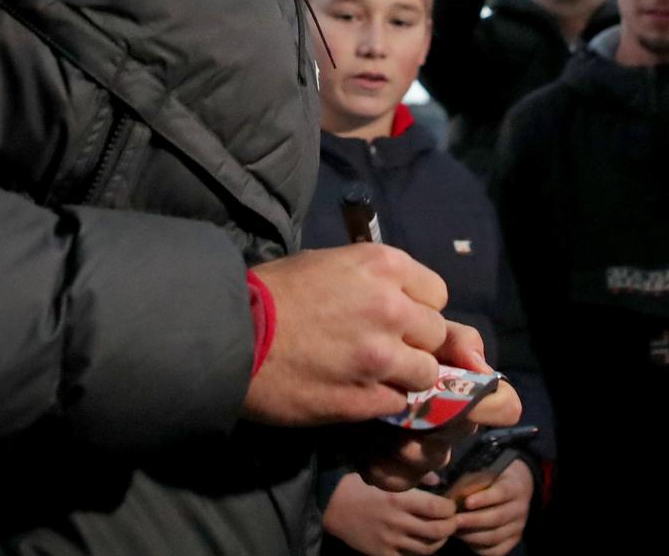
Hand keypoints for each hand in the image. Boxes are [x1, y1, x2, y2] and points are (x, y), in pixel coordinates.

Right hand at [244, 245, 447, 425]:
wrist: (231, 337)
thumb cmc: (272, 293)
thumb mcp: (328, 264)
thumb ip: (373, 282)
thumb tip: (400, 301)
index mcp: (384, 266)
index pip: (437, 293)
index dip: (418, 308)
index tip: (398, 317)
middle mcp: (393, 308)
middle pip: (436, 333)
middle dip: (414, 342)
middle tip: (383, 348)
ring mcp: (383, 357)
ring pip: (426, 373)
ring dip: (405, 376)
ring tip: (373, 375)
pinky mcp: (368, 399)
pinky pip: (399, 403)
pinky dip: (383, 402)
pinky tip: (356, 394)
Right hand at [323, 473, 457, 555]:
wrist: (332, 506)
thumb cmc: (361, 486)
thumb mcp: (387, 477)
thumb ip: (415, 479)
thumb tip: (439, 481)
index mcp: (400, 500)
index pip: (438, 508)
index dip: (450, 509)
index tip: (451, 505)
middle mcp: (398, 522)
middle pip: (438, 531)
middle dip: (451, 527)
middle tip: (452, 521)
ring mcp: (391, 541)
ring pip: (427, 549)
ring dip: (439, 541)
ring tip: (440, 534)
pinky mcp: (383, 554)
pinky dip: (420, 553)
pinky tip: (421, 544)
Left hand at [359, 321, 522, 491]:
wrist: (350, 370)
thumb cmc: (394, 351)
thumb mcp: (424, 334)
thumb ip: (457, 340)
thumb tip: (480, 366)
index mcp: (469, 396)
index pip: (503, 406)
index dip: (490, 405)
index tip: (464, 396)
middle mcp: (453, 428)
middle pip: (461, 433)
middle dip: (437, 415)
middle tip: (408, 398)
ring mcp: (426, 455)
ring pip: (430, 459)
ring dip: (403, 439)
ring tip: (379, 419)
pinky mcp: (396, 474)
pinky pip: (396, 478)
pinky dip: (377, 461)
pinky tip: (366, 442)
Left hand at [454, 459, 534, 555]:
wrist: (514, 488)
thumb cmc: (492, 478)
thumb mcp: (486, 473)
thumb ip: (473, 483)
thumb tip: (455, 496)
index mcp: (516, 487)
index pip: (502, 493)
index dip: (484, 498)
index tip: (466, 502)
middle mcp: (520, 508)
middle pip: (497, 518)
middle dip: (473, 520)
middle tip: (454, 520)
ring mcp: (518, 527)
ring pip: (495, 536)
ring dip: (471, 535)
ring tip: (455, 530)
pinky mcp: (513, 540)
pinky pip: (495, 550)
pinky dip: (478, 547)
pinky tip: (465, 539)